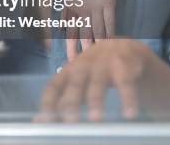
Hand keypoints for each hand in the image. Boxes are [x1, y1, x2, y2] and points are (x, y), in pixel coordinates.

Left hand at [35, 39, 153, 121]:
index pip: (54, 87)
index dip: (48, 103)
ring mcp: (103, 65)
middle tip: (69, 121)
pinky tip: (130, 115)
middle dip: (71, 103)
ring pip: (98, 84)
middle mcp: (83, 66)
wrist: (123, 47)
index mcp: (68, 71)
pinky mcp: (123, 66)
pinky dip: (128, 99)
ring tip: (95, 119)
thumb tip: (40, 122)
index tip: (44, 121)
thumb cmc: (94, 70)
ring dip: (96, 101)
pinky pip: (126, 84)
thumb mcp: (78, 80)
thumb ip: (63, 99)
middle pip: (75, 85)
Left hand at [66, 0, 128, 59]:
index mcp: (71, 9)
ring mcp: (96, 8)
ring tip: (101, 61)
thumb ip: (65, 13)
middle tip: (85, 68)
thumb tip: (60, 28)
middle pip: (83, 36)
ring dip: (99, 47)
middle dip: (84, 53)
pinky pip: (110, 23)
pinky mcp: (108, 4)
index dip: (70, 49)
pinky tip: (113, 44)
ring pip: (98, 32)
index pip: (70, 34)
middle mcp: (82, 11)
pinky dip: (111, 34)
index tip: (70, 63)